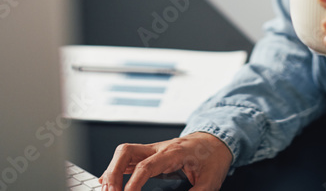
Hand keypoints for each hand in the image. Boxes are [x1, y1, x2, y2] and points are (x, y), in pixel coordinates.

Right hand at [100, 132, 231, 190]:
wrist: (217, 140)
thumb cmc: (213, 157)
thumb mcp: (210, 181)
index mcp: (173, 153)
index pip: (145, 167)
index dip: (132, 184)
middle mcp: (159, 148)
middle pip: (126, 151)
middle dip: (113, 172)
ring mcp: (153, 150)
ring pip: (124, 152)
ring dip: (112, 170)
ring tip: (107, 190)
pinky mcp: (151, 155)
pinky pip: (129, 158)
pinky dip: (116, 169)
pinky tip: (109, 182)